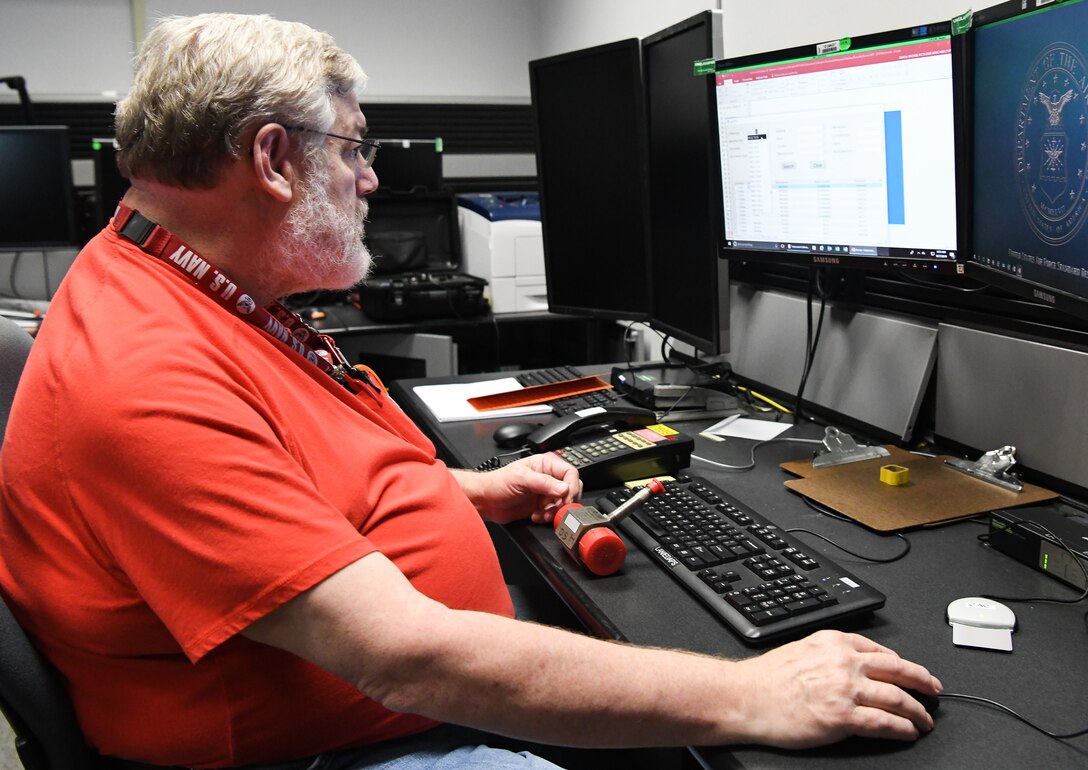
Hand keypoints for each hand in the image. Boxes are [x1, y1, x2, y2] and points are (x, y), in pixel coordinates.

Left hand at [453, 453, 581, 524]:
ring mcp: (545, 493)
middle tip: (554, 507)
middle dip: (564, 501)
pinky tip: (536, 516)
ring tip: (541, 512)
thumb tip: (564, 488)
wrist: (485, 502)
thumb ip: (544, 483)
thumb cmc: (497, 484)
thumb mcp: (521, 479)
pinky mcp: (541, 507)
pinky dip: (548, 517)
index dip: (571, 486)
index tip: (565, 497)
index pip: (569, 472)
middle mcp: (547, 478)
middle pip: (571, 488)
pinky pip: (554, 513)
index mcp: (544, 465)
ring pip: (564, 503)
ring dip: (555, 511)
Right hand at [733, 630, 941, 747]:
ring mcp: (846, 690)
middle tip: (935, 691)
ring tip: (926, 719)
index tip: (912, 671)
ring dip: (918, 710)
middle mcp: (845, 662)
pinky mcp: (844, 717)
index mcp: (835, 642)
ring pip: (897, 698)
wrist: (747, 697)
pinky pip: (884, 723)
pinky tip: (910, 732)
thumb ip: (830, 652)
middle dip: (922, 682)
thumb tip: (855, 663)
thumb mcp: (802, 647)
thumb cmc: (767, 677)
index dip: (903, 664)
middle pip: (898, 671)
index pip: (881, 651)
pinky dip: (903, 728)